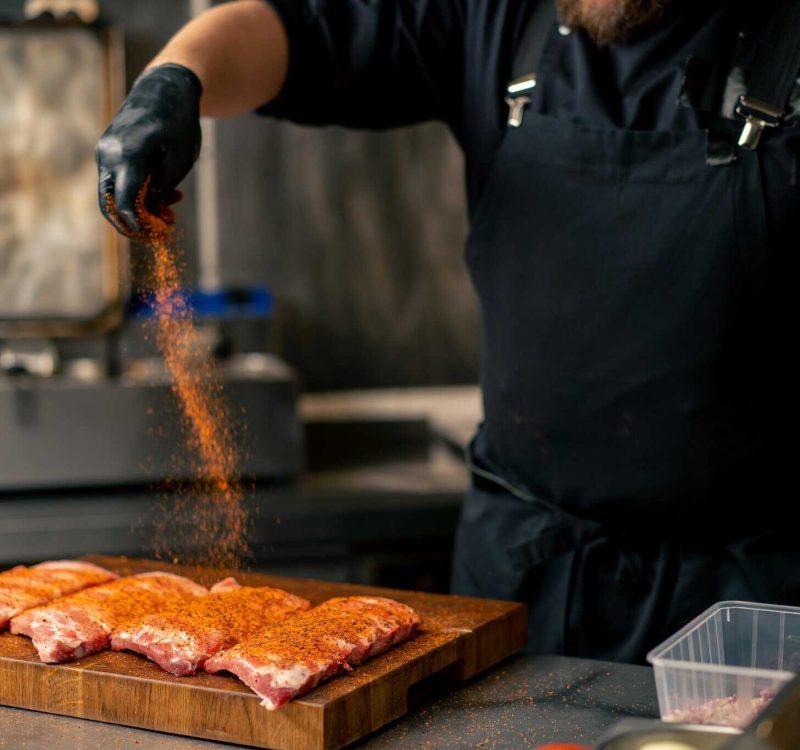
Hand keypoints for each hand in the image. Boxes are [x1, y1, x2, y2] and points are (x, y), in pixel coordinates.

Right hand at [96, 63, 201, 236]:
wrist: (164, 87)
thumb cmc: (178, 122)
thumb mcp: (180, 159)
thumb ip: (161, 187)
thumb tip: (147, 211)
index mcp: (127, 154)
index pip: (124, 203)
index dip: (139, 225)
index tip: (160, 236)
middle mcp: (108, 154)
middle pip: (110, 204)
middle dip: (134, 225)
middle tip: (162, 233)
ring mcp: (105, 153)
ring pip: (114, 195)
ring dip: (140, 210)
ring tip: (171, 210)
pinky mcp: (109, 153)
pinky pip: (118, 182)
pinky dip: (138, 195)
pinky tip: (166, 196)